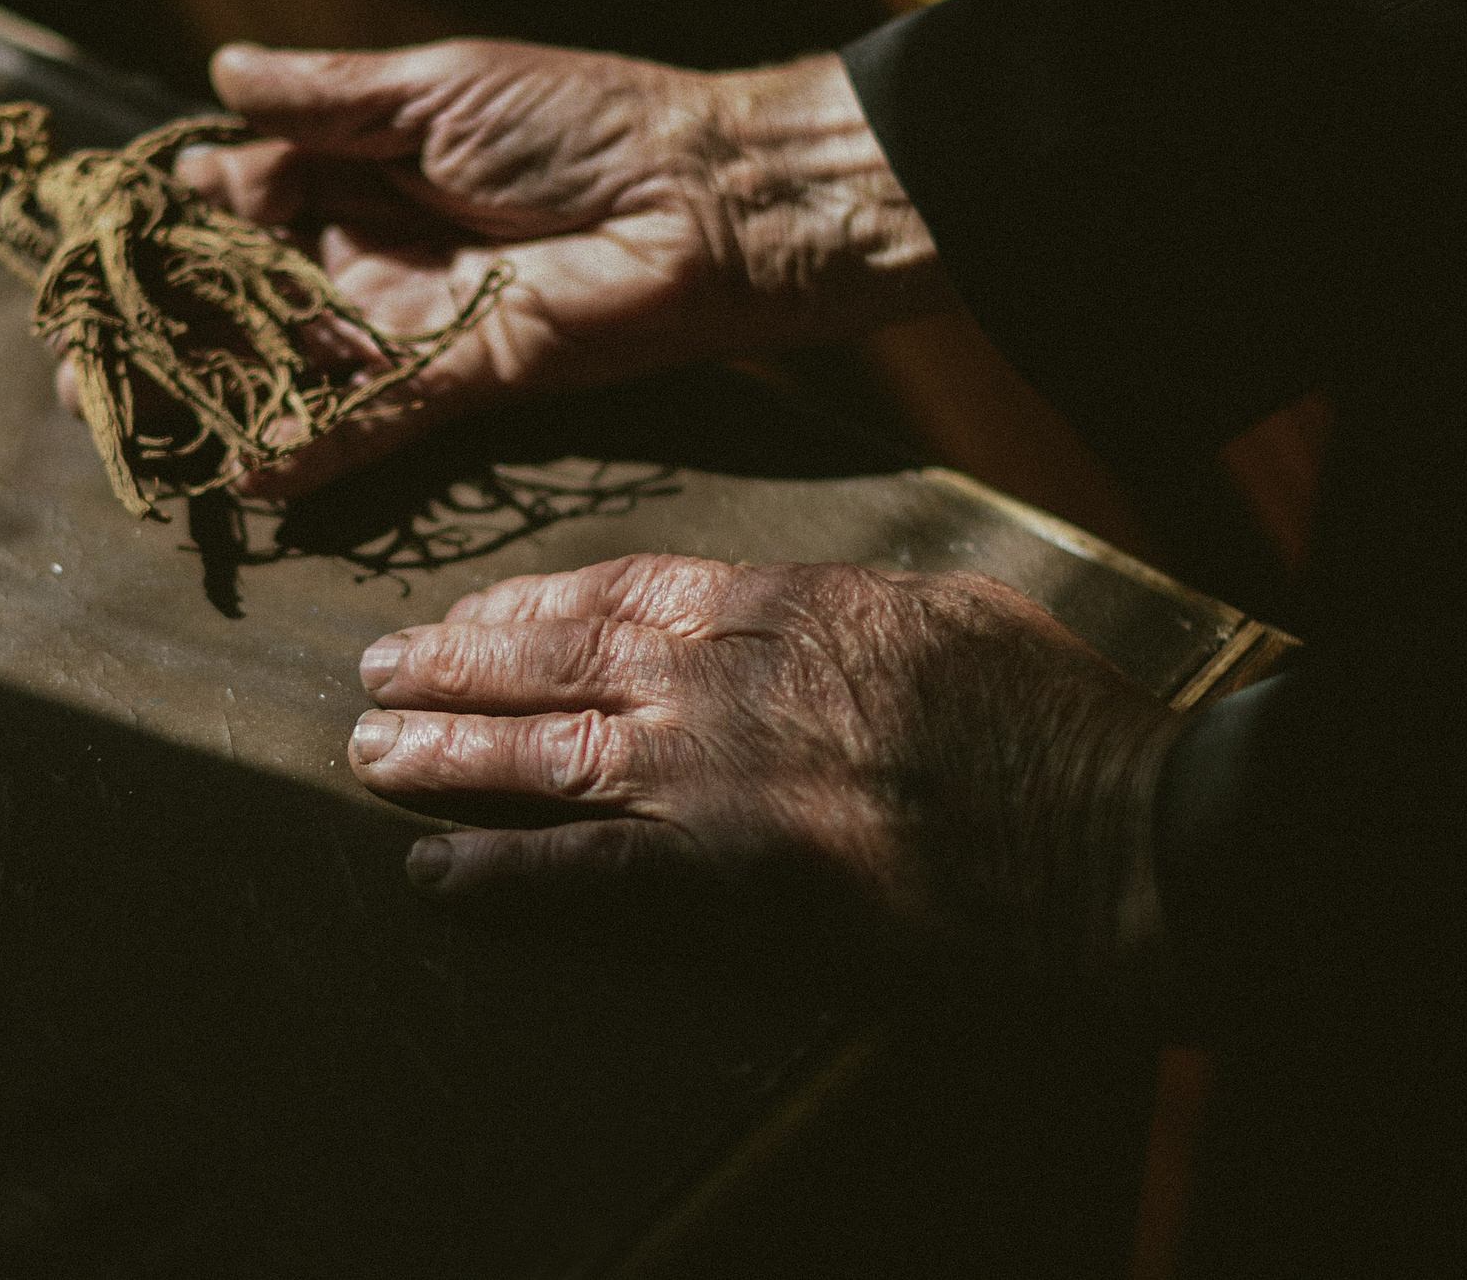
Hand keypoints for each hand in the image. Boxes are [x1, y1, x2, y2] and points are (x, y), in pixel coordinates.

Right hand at [153, 40, 948, 494]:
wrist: (707, 194)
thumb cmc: (589, 120)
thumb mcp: (441, 89)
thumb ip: (327, 100)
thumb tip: (221, 71)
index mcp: (364, 168)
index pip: (242, 196)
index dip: (177, 215)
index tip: (106, 232)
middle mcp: (375, 251)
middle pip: (248, 292)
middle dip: (166, 320)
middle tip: (79, 352)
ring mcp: (411, 322)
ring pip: (290, 363)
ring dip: (210, 390)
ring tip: (118, 417)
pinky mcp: (461, 382)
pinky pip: (369, 421)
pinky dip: (307, 445)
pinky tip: (239, 466)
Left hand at [347, 554, 1188, 974]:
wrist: (1098, 828)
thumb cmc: (1050, 720)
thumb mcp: (950, 612)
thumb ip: (853, 609)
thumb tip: (808, 613)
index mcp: (782, 602)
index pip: (621, 589)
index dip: (531, 602)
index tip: (472, 613)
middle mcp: (723, 675)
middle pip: (556, 658)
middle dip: (456, 664)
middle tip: (376, 669)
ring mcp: (713, 774)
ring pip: (542, 752)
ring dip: (443, 752)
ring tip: (367, 751)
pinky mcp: (722, 877)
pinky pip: (580, 874)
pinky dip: (498, 874)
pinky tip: (431, 875)